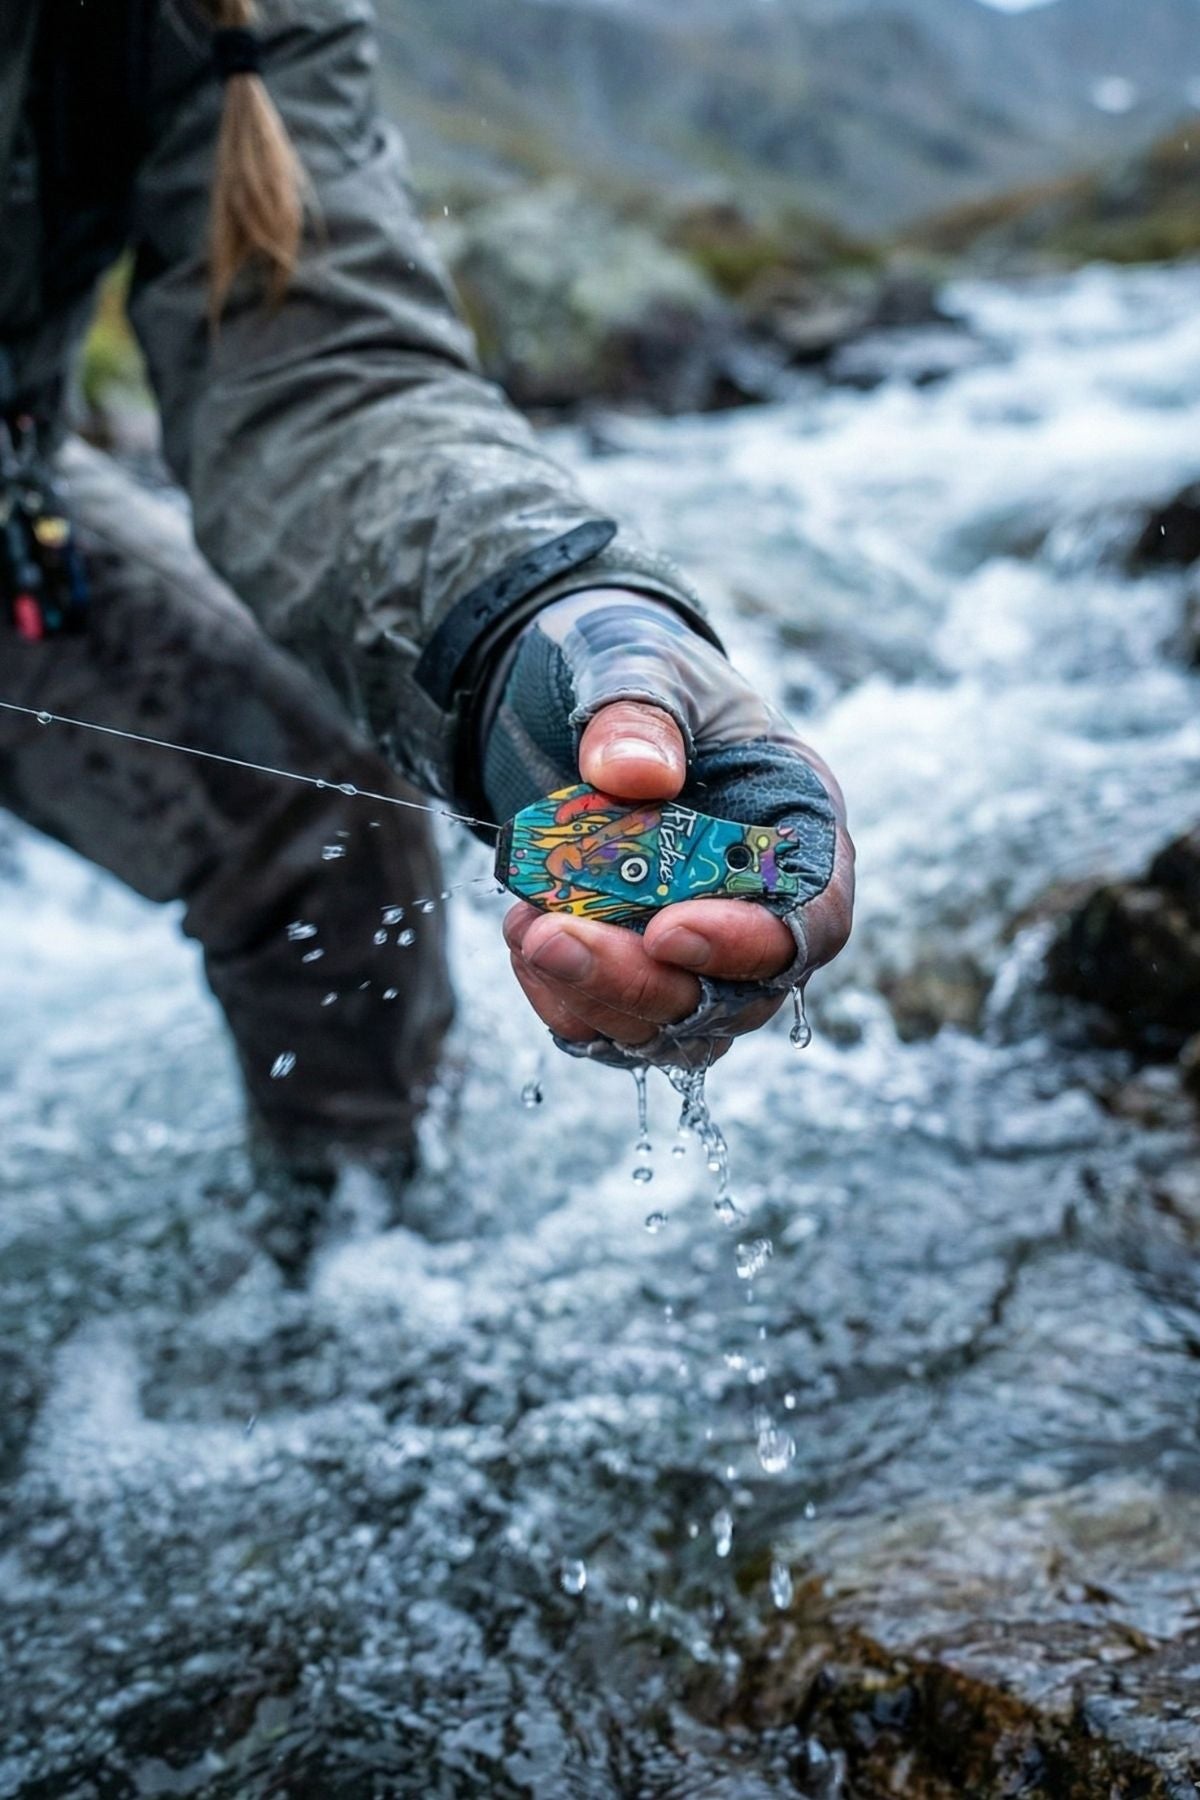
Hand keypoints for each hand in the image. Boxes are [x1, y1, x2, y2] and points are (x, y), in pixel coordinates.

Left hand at [484, 589, 853, 1066]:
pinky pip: (609, 1024)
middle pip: (736, 996)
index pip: (812, 920)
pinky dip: (561, 998)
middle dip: (643, 982)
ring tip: (525, 927)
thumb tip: (637, 776)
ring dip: (593, 996)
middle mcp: (761, 904)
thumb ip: (639, 712)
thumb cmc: (628, 668)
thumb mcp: (637, 662)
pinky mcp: (633, 969)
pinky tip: (520, 935)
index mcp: (798, 827)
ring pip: (672, 1027)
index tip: (667, 929)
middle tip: (552, 939)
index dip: (751, 943)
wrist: (562, 694)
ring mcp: (697, 949)